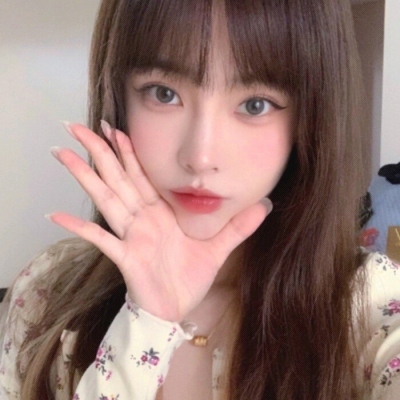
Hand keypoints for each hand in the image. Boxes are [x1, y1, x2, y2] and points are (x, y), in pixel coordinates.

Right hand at [48, 122, 271, 321]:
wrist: (177, 309)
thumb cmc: (191, 276)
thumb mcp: (219, 247)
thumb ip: (239, 225)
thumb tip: (266, 204)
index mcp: (161, 212)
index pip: (142, 174)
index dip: (128, 152)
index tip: (115, 128)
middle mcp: (142, 218)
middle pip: (118, 178)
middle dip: (99, 152)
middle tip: (77, 127)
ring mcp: (131, 236)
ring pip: (107, 199)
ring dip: (85, 177)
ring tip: (63, 155)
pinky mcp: (125, 257)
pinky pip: (100, 239)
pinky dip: (80, 228)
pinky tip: (56, 216)